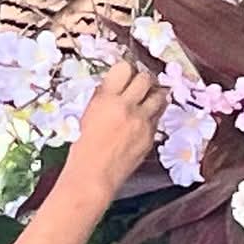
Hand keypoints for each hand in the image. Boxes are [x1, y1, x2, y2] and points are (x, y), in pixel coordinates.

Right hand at [67, 61, 165, 201]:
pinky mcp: (150, 136)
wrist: (94, 175)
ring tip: (148, 98)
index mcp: (106, 99)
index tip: (126, 73)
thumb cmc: (84, 147)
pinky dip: (153, 114)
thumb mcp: (87, 115)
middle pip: (145, 78)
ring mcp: (141, 122)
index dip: (126, 69)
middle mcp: (126, 107)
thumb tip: (115, 86)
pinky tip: (145, 119)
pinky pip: (158, 117)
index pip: (124, 68)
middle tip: (140, 85)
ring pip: (159, 96)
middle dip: (143, 79)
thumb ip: (103, 98)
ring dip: (154, 94)